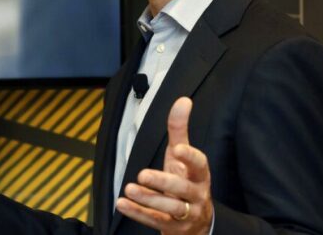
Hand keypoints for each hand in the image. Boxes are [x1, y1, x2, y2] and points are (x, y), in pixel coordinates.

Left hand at [116, 97, 212, 233]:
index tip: (177, 149)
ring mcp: (186, 213)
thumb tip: (183, 100)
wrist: (197, 223)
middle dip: (163, 182)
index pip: (199, 164)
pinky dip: (137, 213)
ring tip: (129, 188)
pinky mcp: (172, 227)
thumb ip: (180, 130)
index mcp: (199, 175)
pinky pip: (155, 221)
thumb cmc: (187, 181)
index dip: (190, 157)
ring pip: (170, 207)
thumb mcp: (182, 156)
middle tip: (143, 174)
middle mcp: (196, 194)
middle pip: (183, 189)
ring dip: (149, 198)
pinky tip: (122, 203)